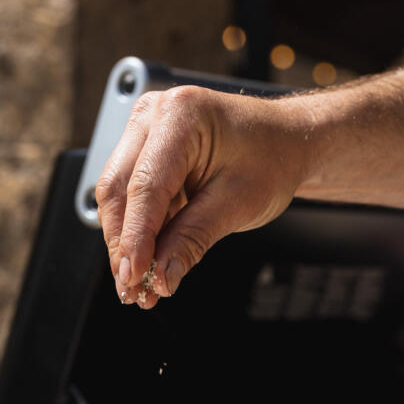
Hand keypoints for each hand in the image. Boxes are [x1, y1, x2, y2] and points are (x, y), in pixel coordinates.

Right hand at [95, 85, 303, 307]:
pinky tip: (146, 264)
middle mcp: (153, 115)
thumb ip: (193, 238)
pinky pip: (130, 197)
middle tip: (132, 289)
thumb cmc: (271, 159)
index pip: (145, 186)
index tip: (134, 276)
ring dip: (126, 244)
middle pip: (118, 190)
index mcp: (180, 116)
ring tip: (139, 286)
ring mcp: (143, 130)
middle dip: (124, 245)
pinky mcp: (143, 151)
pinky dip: (137, 233)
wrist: (285, 142)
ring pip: (117, 197)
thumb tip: (159, 276)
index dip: (136, 236)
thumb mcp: (238, 203)